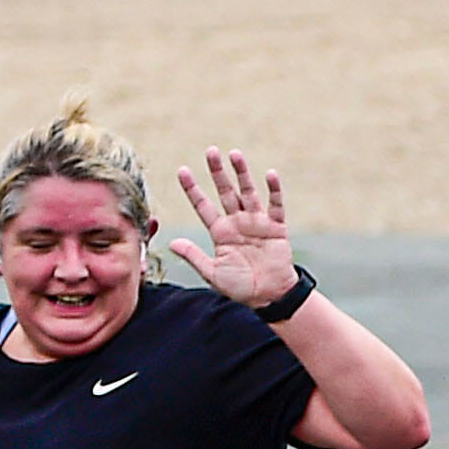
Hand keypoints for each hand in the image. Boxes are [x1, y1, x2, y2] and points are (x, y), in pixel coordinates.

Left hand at [166, 149, 297, 307]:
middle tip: (210, 151)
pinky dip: (274, 190)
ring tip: (234, 155)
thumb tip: (172, 242)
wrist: (269, 297)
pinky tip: (269, 174)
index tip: (182, 171)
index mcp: (220, 232)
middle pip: (225, 191)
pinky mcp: (276, 228)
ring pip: (247, 192)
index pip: (203, 205)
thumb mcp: (212, 274)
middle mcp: (237, 222)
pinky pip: (275, 205)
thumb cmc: (240, 288)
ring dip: (242, 174)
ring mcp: (257, 223)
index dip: (193, 188)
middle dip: (217, 172)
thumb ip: (194, 256)